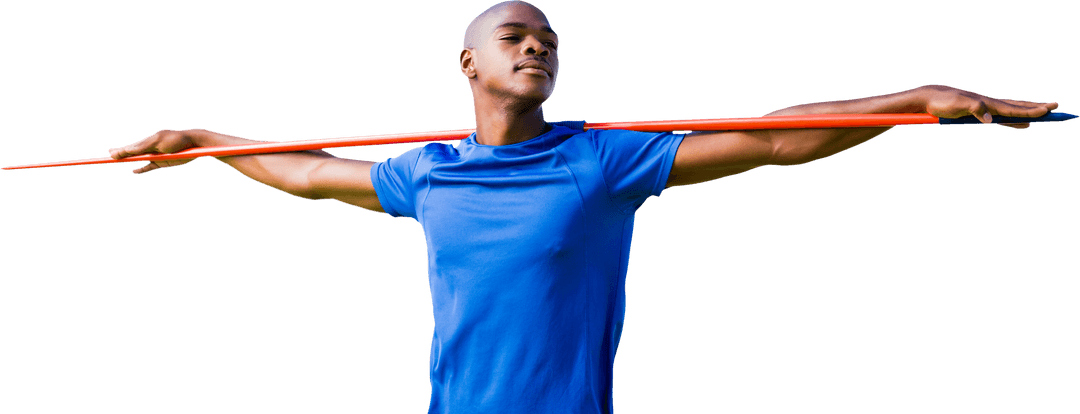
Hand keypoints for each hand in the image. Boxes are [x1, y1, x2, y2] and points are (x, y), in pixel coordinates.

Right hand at [108, 129, 198, 173]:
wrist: (194, 144)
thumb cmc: (176, 140)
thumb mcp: (157, 142)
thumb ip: (141, 147)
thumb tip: (126, 150)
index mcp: (148, 140)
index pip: (131, 147)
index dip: (120, 151)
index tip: (109, 153)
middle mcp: (150, 148)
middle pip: (133, 152)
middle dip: (121, 154)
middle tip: (109, 155)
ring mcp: (156, 156)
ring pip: (139, 159)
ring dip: (128, 160)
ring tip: (116, 159)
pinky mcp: (163, 163)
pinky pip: (149, 167)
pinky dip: (141, 169)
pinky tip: (134, 171)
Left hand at [920, 84, 1058, 129]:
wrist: (928, 97)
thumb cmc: (941, 102)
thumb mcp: (956, 106)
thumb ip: (974, 109)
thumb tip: (990, 121)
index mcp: (987, 103)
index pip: (1014, 108)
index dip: (1031, 111)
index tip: (1048, 111)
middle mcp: (988, 103)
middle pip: (1018, 106)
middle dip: (1037, 108)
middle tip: (1056, 108)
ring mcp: (984, 107)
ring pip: (1011, 110)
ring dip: (1028, 112)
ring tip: (1042, 115)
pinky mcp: (977, 112)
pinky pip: (1001, 115)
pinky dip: (1013, 118)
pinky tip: (1017, 123)